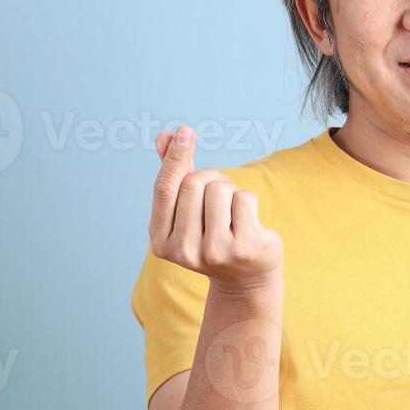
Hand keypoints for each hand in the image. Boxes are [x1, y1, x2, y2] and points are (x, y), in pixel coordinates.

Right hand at [149, 125, 283, 293]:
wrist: (246, 278)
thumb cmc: (212, 234)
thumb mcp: (187, 209)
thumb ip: (174, 174)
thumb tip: (163, 136)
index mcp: (161, 241)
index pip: (165, 188)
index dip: (175, 156)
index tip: (185, 131)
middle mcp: (184, 251)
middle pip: (195, 183)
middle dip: (210, 178)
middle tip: (219, 196)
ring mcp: (215, 252)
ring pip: (220, 188)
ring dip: (230, 190)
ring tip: (232, 212)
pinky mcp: (244, 248)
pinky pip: (245, 198)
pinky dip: (248, 200)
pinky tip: (248, 222)